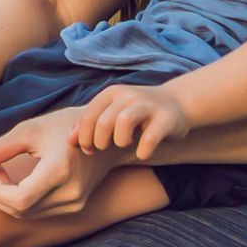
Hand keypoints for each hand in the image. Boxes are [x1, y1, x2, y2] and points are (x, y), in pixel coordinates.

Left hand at [0, 108, 127, 217]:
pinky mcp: (74, 207)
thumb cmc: (66, 126)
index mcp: (60, 171)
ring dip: (2, 199)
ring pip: (26, 214)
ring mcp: (74, 204)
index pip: (17, 199)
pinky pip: (37, 212)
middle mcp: (70, 194)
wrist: (106, 136)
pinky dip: (17, 201)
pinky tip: (9, 182)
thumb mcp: (29, 130)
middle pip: (19, 210)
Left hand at [73, 83, 190, 160]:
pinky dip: (142, 151)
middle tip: (103, 149)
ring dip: (119, 141)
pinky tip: (142, 153)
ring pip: (124, 122)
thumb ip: (91, 123)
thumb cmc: (137, 114)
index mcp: (112, 93)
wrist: (176, 103)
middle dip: (98, 141)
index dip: (83, 137)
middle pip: (103, 121)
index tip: (87, 150)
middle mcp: (128, 96)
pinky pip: (149, 139)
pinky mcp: (166, 119)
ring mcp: (148, 106)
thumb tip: (70, 141)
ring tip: (123, 144)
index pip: (88, 116)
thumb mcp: (112, 112)